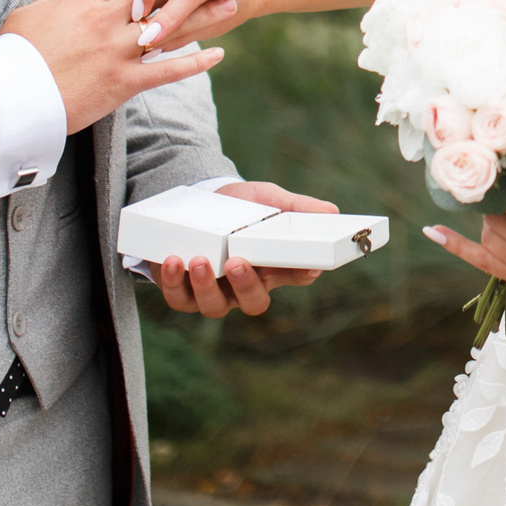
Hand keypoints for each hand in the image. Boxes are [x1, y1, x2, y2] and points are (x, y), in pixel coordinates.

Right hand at [0, 0, 225, 135]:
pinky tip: (218, 55)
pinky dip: (195, 62)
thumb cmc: (14, 57)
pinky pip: (167, 70)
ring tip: (229, 6)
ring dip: (202, 16)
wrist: (13, 97)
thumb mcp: (29, 14)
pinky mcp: (124, 81)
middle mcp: (106, 20)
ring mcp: (118, 51)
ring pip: (169, 27)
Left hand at [147, 179, 337, 317]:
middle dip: (245, 286)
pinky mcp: (183, 290)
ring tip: (200, 260)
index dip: (304, 273)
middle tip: (236, 262)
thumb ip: (296, 206)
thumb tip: (331, 211)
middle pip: (254, 302)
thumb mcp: (268, 198)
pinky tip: (173, 261)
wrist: (200, 199)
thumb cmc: (241, 204)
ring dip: (206, 288)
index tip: (306, 265)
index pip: (298, 276)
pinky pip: (180, 299)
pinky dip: (175, 283)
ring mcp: (215, 292)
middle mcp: (246, 285)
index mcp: (274, 266)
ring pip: (215, 308)